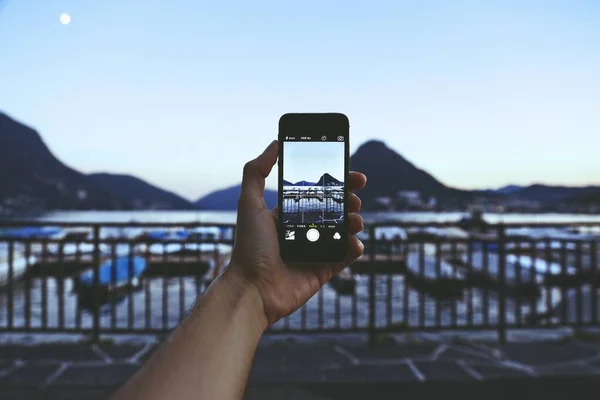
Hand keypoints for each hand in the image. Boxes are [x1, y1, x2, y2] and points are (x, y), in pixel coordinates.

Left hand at [225, 140, 365, 327]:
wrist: (252, 290)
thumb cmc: (248, 248)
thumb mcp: (248, 203)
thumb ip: (256, 172)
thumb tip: (275, 144)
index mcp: (287, 216)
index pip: (316, 194)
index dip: (335, 183)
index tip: (351, 173)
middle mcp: (302, 232)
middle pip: (334, 211)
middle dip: (349, 200)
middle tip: (355, 196)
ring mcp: (314, 252)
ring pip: (343, 232)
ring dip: (354, 222)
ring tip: (355, 219)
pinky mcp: (323, 271)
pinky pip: (346, 257)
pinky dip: (354, 248)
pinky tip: (355, 242)